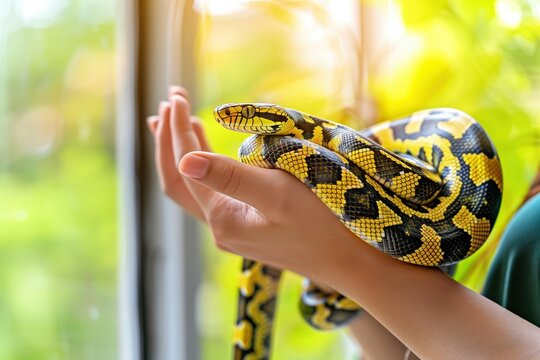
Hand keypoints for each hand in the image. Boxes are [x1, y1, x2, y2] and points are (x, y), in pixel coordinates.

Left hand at [146, 86, 358, 282]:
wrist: (353, 259)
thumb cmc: (324, 223)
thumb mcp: (278, 194)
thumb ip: (231, 176)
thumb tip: (185, 160)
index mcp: (224, 219)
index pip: (187, 168)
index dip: (177, 131)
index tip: (175, 97)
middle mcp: (222, 227)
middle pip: (179, 181)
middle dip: (168, 141)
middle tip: (164, 103)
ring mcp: (235, 227)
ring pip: (195, 186)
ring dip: (183, 152)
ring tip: (174, 120)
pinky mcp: (249, 223)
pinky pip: (215, 191)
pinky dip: (205, 166)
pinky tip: (206, 150)